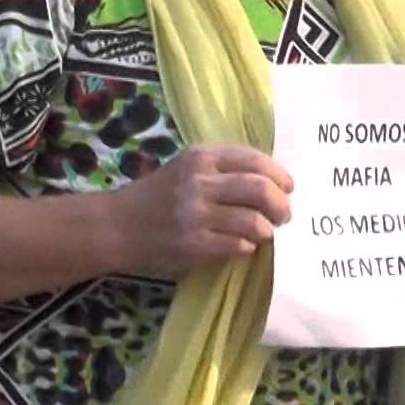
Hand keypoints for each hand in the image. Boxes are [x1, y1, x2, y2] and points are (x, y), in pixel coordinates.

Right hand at [106, 144, 293, 276]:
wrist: (116, 226)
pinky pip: (237, 245)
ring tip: (266, 232)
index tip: (288, 187)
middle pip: (260, 189)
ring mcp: (195, 214)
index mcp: (201, 157)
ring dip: (267, 228)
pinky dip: (247, 246)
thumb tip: (273, 181)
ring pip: (253, 220)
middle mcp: (199, 182)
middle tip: (285, 214)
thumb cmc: (157, 196)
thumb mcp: (187, 168)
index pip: (254, 160)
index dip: (279, 175)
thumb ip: (223, 169)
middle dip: (281, 204)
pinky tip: (243, 246)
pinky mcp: (192, 243)